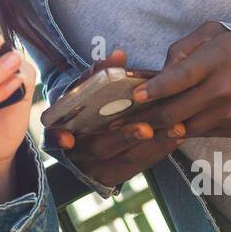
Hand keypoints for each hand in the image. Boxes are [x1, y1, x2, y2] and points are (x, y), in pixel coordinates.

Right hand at [44, 49, 184, 186]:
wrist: (85, 138)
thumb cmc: (83, 107)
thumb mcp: (82, 90)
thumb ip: (96, 74)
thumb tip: (119, 54)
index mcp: (61, 132)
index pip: (54, 138)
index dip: (58, 138)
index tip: (67, 139)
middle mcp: (77, 155)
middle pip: (100, 148)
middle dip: (124, 137)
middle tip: (146, 128)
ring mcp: (97, 169)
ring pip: (125, 159)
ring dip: (152, 144)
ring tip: (174, 128)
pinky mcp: (115, 177)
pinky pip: (140, 165)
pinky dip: (160, 150)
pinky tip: (176, 136)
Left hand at [131, 22, 230, 137]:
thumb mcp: (211, 33)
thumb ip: (182, 49)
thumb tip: (158, 73)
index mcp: (216, 60)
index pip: (180, 77)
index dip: (155, 88)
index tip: (134, 95)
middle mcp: (224, 88)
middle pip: (176, 111)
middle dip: (146, 117)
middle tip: (123, 120)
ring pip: (185, 128)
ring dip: (161, 128)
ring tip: (140, 126)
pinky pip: (202, 132)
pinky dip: (185, 129)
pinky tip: (171, 126)